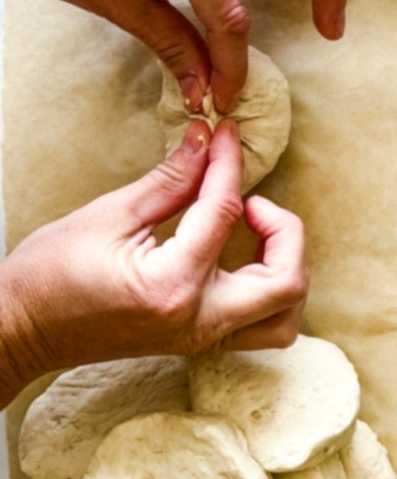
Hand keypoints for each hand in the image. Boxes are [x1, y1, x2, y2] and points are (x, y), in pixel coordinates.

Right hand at [0, 120, 306, 408]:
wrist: (20, 331)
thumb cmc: (50, 275)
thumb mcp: (108, 215)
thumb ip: (170, 180)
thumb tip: (206, 141)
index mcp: (173, 285)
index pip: (225, 213)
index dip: (230, 164)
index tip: (227, 136)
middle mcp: (198, 321)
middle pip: (288, 281)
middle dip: (285, 230)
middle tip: (252, 201)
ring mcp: (201, 339)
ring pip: (285, 316)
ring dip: (286, 268)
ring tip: (253, 235)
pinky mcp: (198, 342)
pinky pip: (260, 326)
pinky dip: (267, 291)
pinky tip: (241, 260)